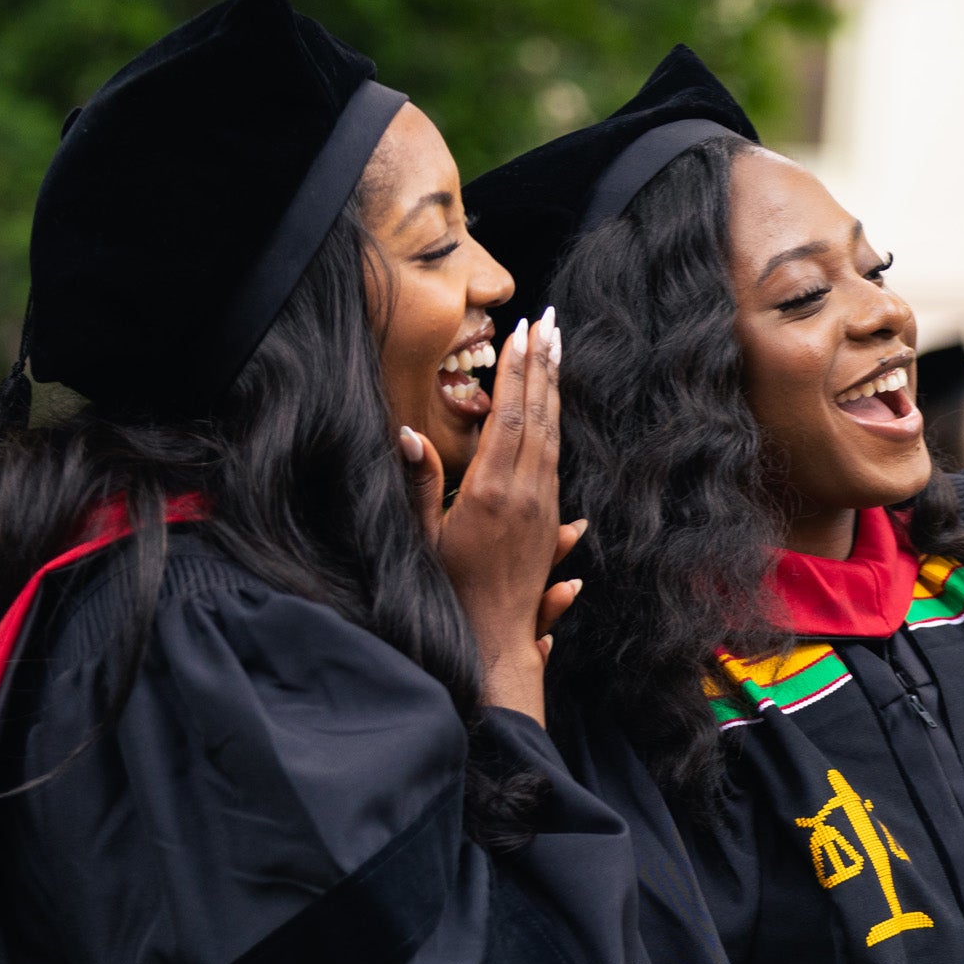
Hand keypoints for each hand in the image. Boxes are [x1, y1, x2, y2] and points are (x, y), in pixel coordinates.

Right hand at [399, 309, 584, 723]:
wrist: (493, 643)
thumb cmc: (448, 591)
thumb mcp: (423, 536)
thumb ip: (420, 482)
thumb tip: (407, 433)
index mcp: (490, 491)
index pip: (509, 415)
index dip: (515, 370)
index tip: (522, 330)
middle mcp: (525, 494)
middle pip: (538, 415)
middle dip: (541, 365)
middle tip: (548, 320)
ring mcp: (544, 507)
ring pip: (553, 435)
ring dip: (553, 388)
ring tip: (556, 348)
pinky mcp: (551, 521)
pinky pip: (556, 460)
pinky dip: (555, 424)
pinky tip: (555, 405)